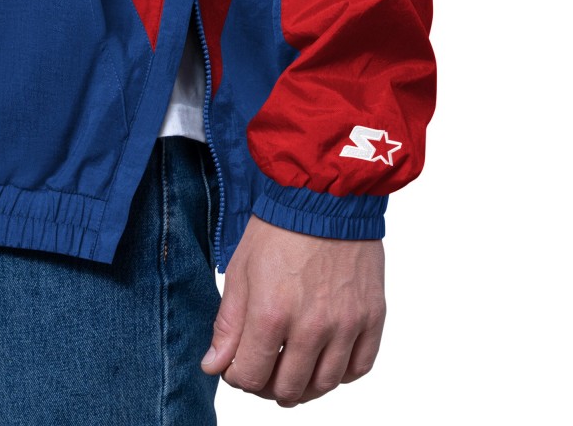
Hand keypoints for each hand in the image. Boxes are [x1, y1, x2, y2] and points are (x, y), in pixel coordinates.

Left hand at [200, 213, 384, 407]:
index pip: (250, 377)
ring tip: (292, 369)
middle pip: (288, 388)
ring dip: (303, 386)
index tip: (236, 363)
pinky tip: (324, 358)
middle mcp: (312, 326)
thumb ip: (228, 324)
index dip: (236, 376)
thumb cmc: (277, 228)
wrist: (323, 196)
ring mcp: (347, 323)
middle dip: (267, 385)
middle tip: (263, 367)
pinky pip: (359, 367)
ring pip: (324, 384)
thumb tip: (214, 366)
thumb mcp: (240, 270)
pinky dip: (340, 373)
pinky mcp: (372, 316)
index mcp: (271, 313)